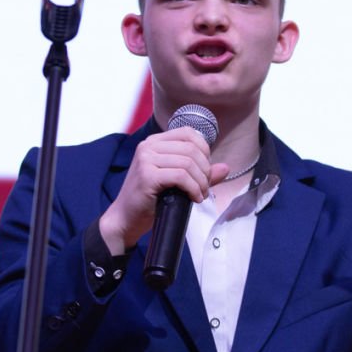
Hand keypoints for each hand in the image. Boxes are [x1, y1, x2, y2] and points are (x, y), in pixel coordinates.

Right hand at [99, 127, 229, 252]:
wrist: (125, 219)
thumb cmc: (150, 200)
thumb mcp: (176, 182)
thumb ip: (199, 173)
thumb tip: (225, 168)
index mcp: (154, 142)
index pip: (188, 133)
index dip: (203, 149)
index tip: (205, 170)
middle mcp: (148, 146)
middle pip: (191, 148)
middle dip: (205, 170)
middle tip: (205, 187)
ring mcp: (146, 159)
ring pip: (188, 163)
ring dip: (201, 182)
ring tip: (200, 195)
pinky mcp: (147, 176)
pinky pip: (181, 177)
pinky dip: (193, 188)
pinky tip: (194, 199)